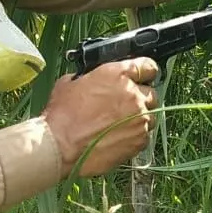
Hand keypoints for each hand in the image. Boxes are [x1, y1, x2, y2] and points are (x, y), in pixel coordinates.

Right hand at [40, 58, 158, 177]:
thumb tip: (96, 80)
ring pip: (150, 116)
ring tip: (118, 126)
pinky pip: (144, 135)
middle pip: (151, 93)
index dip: (146, 72)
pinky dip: (134, 137)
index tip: (144, 77)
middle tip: (123, 107)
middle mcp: (133, 94)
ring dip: (138, 119)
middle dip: (139, 99)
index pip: (148, 66)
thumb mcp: (71, 82)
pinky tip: (117, 139)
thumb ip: (92, 77)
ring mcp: (139, 118)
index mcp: (117, 74)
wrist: (60, 146)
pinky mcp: (139, 140)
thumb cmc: (62, 115)